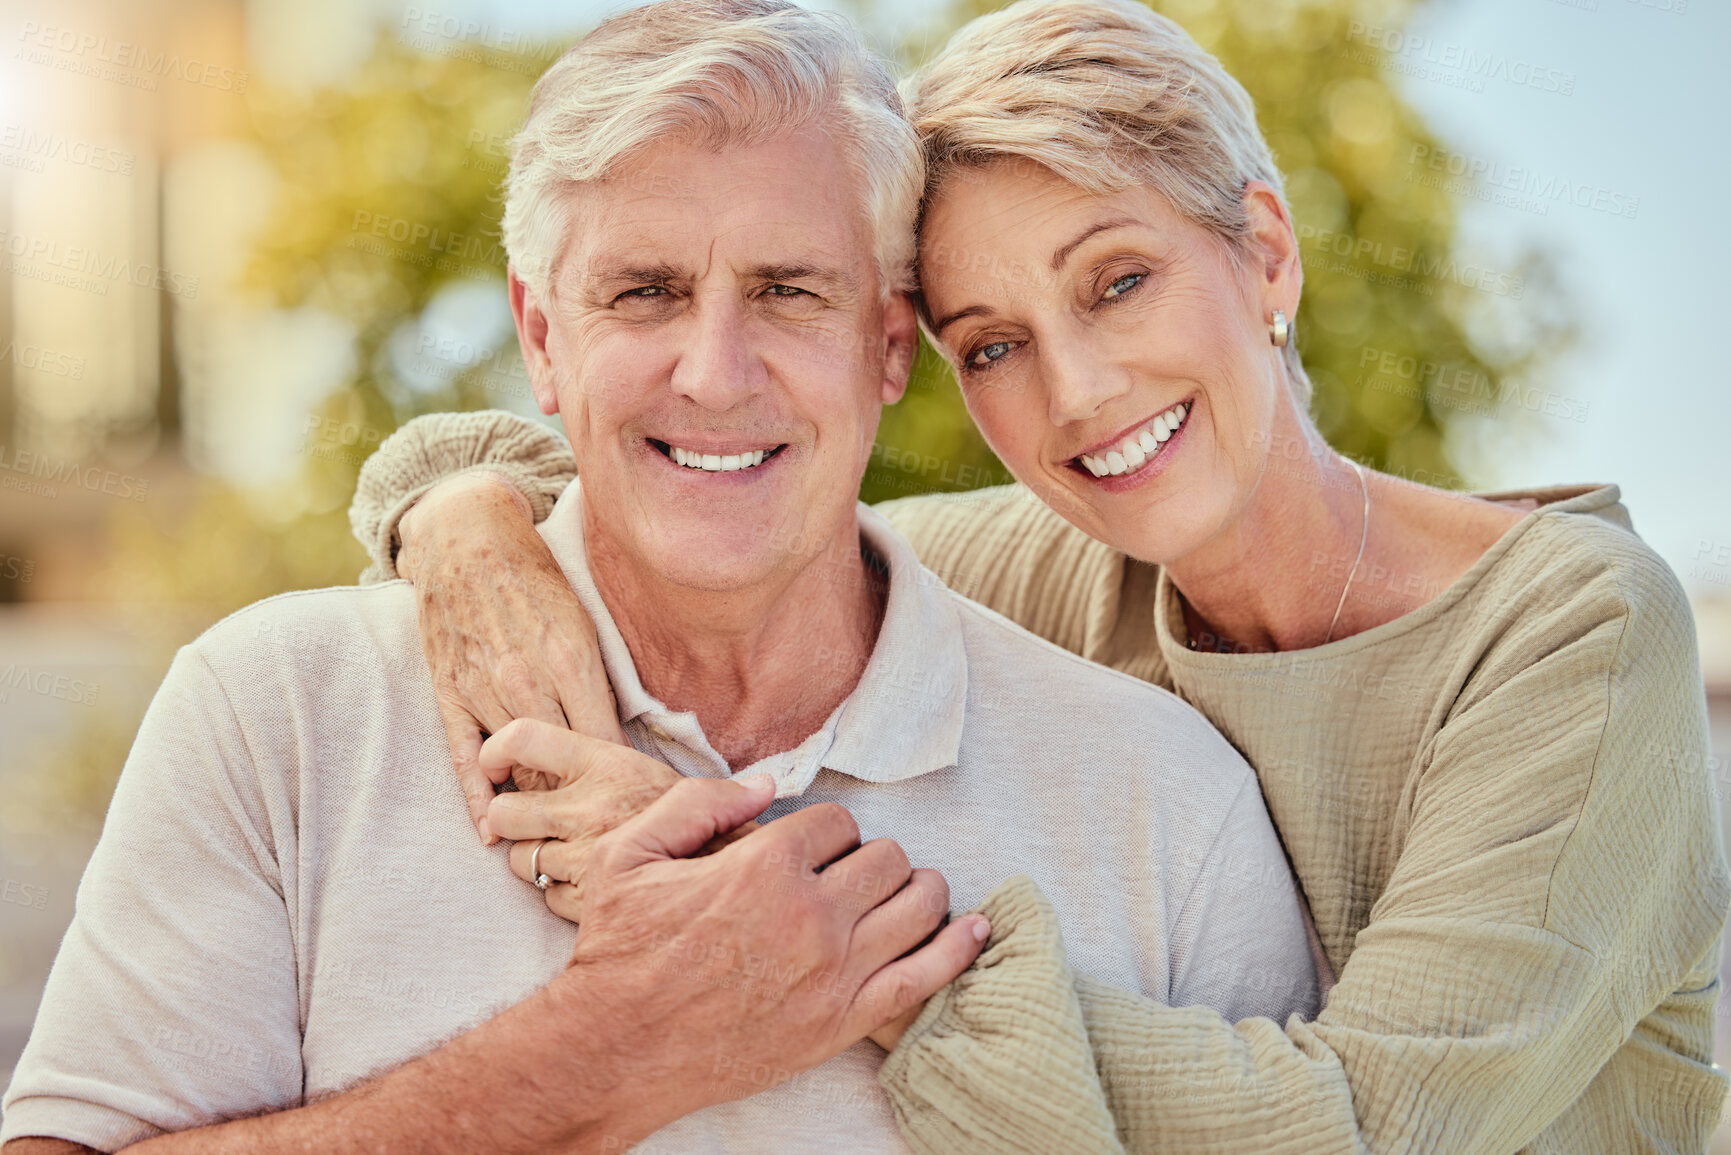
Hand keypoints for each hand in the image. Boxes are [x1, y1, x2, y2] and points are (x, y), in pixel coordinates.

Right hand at [397, 471, 626, 843]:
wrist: (467, 540)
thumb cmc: (536, 580)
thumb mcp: (585, 623)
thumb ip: (599, 681)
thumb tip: (619, 741)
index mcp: (572, 661)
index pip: (603, 744)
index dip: (619, 780)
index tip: (633, 805)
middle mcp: (528, 680)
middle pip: (560, 765)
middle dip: (581, 800)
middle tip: (600, 832)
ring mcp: (483, 688)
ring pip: (516, 767)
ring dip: (536, 803)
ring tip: (559, 836)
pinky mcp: (448, 692)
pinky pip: (463, 758)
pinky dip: (477, 798)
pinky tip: (491, 831)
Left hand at [481, 720, 755, 922]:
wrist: (744, 871)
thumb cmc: (705, 820)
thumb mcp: (656, 773)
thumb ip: (601, 764)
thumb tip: (544, 755)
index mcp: (606, 762)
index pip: (523, 738)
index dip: (495, 751)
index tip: (496, 764)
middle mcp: (589, 807)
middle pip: (503, 809)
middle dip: (508, 820)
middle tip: (533, 823)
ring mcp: (585, 857)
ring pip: (518, 860)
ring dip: (535, 862)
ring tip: (570, 857)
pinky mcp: (589, 902)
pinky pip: (546, 898)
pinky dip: (561, 895)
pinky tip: (592, 886)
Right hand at [568, 775, 989, 1130]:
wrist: (617, 1049)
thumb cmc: (620, 952)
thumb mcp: (631, 855)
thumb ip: (700, 803)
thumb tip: (765, 781)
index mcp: (765, 865)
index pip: (837, 822)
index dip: (826, 832)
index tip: (811, 850)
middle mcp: (811, 913)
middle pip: (887, 857)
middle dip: (872, 858)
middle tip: (850, 876)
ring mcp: (834, 970)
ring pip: (918, 904)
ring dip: (918, 890)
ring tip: (903, 893)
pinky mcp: (844, 1020)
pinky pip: (926, 975)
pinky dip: (959, 947)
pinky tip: (977, 929)